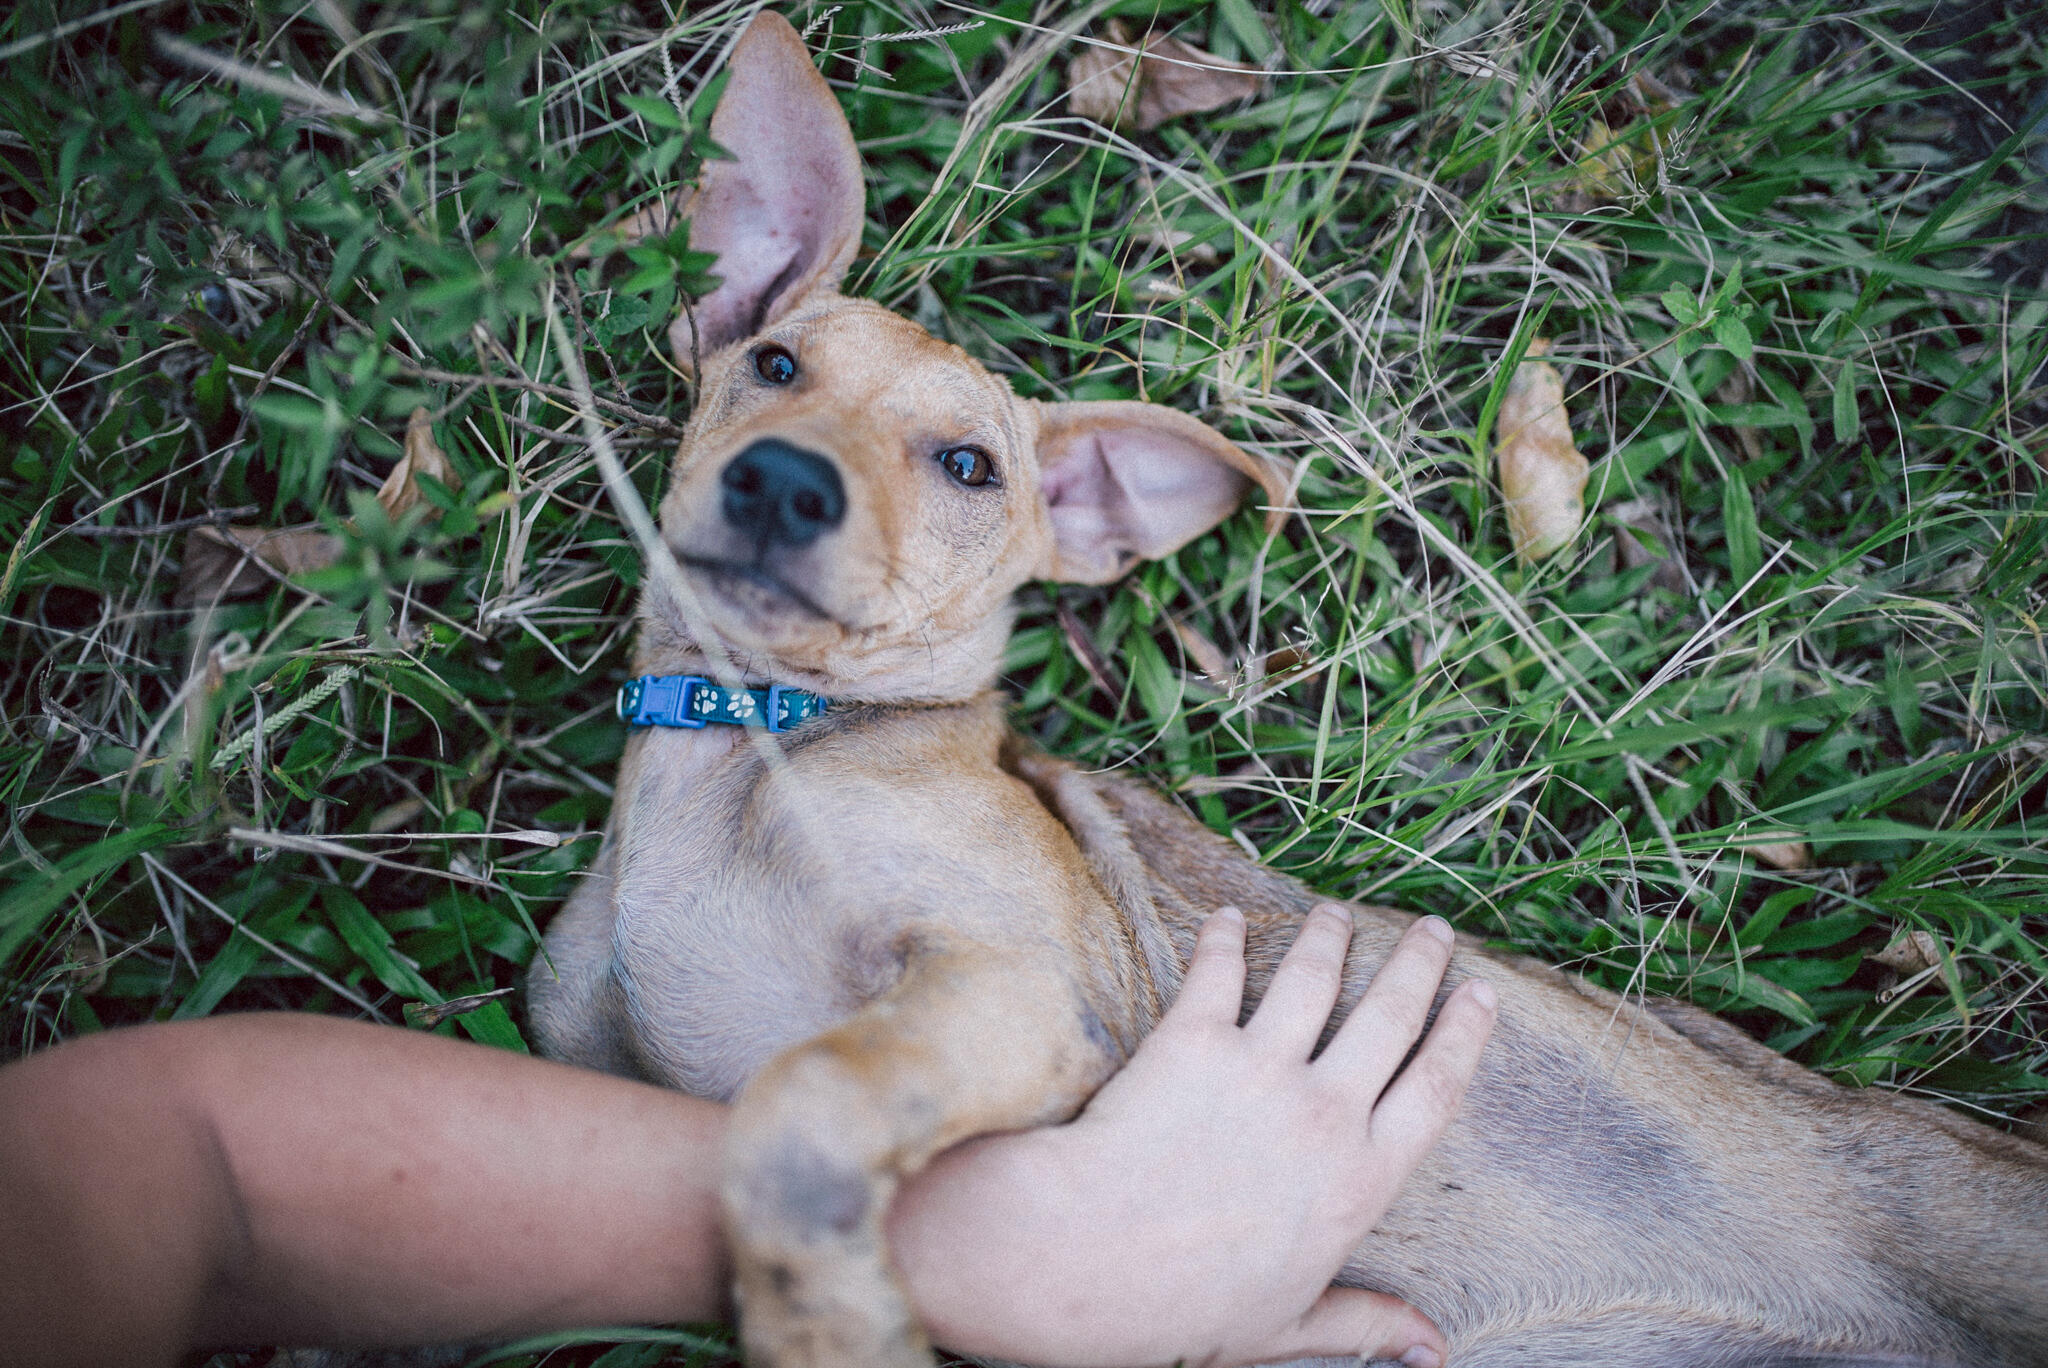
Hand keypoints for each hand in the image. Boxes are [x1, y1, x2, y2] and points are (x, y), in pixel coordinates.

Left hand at [890, 904, 1497, 1367]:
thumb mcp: (1289, 1327)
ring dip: (1330, 939)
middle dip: (1418, 965)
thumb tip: (1434, 1351)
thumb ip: (1366, 1325)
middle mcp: (1323, 1112)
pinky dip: (1225, 938)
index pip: (1435, 1090)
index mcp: (1358, 1181)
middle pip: (1390, 1018)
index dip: (1464, 1035)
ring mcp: (1259, 1069)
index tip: (1482, 993)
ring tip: (1339, 915)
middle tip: (1433, 929)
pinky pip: (1219, 971)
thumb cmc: (1188, 1308)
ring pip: (1313, 980)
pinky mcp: (1193, 1040)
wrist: (1094, 1258)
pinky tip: (1229, 917)